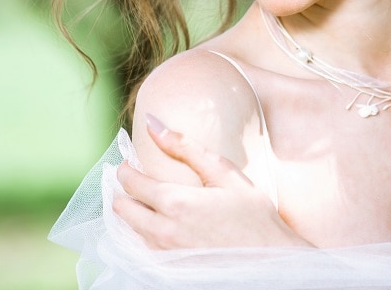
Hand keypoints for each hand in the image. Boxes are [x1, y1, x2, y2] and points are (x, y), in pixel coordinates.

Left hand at [114, 114, 311, 249]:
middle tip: (140, 180)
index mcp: (175, 203)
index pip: (129, 182)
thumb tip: (152, 123)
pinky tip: (166, 223)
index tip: (134, 162)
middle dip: (125, 190)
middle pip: (121, 208)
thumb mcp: (224, 173)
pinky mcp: (170, 268)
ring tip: (154, 200)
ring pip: (129, 229)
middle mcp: (163, 231)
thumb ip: (185, 146)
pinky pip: (144, 247)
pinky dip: (145, 232)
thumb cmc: (253, 215)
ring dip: (135, 212)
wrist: (269, 258)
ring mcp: (165, 254)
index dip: (126, 168)